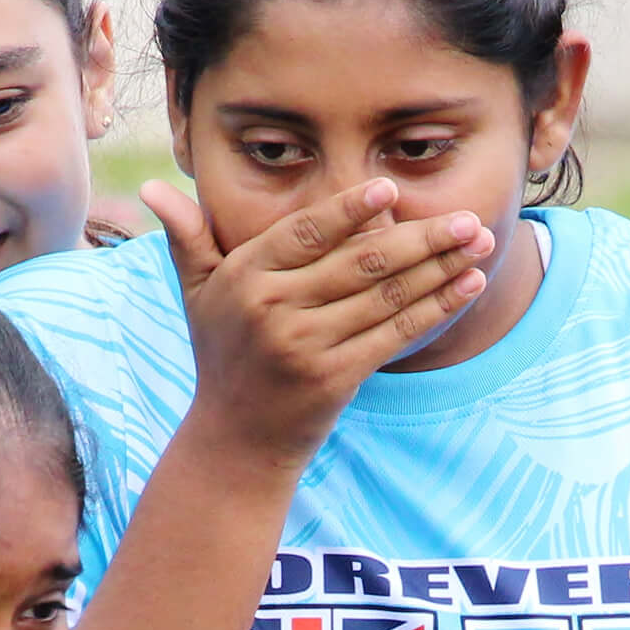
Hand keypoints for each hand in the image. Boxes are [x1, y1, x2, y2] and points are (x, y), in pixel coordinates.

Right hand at [141, 176, 493, 462]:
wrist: (235, 440)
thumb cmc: (223, 356)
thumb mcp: (198, 295)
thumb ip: (188, 239)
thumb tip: (151, 189)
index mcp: (245, 276)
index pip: (306, 232)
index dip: (349, 210)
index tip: (392, 189)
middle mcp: (273, 307)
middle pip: (360, 261)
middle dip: (421, 237)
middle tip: (466, 217)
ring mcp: (305, 344)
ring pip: (386, 295)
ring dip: (440, 268)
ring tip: (478, 243)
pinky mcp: (335, 377)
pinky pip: (396, 333)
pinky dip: (436, 308)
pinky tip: (467, 286)